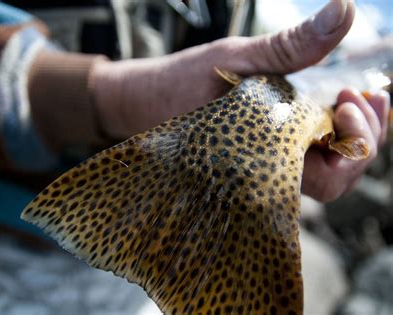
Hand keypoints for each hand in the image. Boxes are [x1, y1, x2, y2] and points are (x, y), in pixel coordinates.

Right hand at [92, 0, 389, 200]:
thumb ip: (290, 46)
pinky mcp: (263, 148)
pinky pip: (308, 150)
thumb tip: (344, 10)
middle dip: (365, 136)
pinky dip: (332, 127)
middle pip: (340, 177)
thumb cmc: (179, 86)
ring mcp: (267, 162)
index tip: (350, 99)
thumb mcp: (234, 60)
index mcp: (263, 161)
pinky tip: (335, 101)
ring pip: (327, 166)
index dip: (357, 143)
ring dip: (352, 132)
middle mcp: (270, 170)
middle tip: (368, 96)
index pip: (331, 179)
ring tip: (357, 96)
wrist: (141, 103)